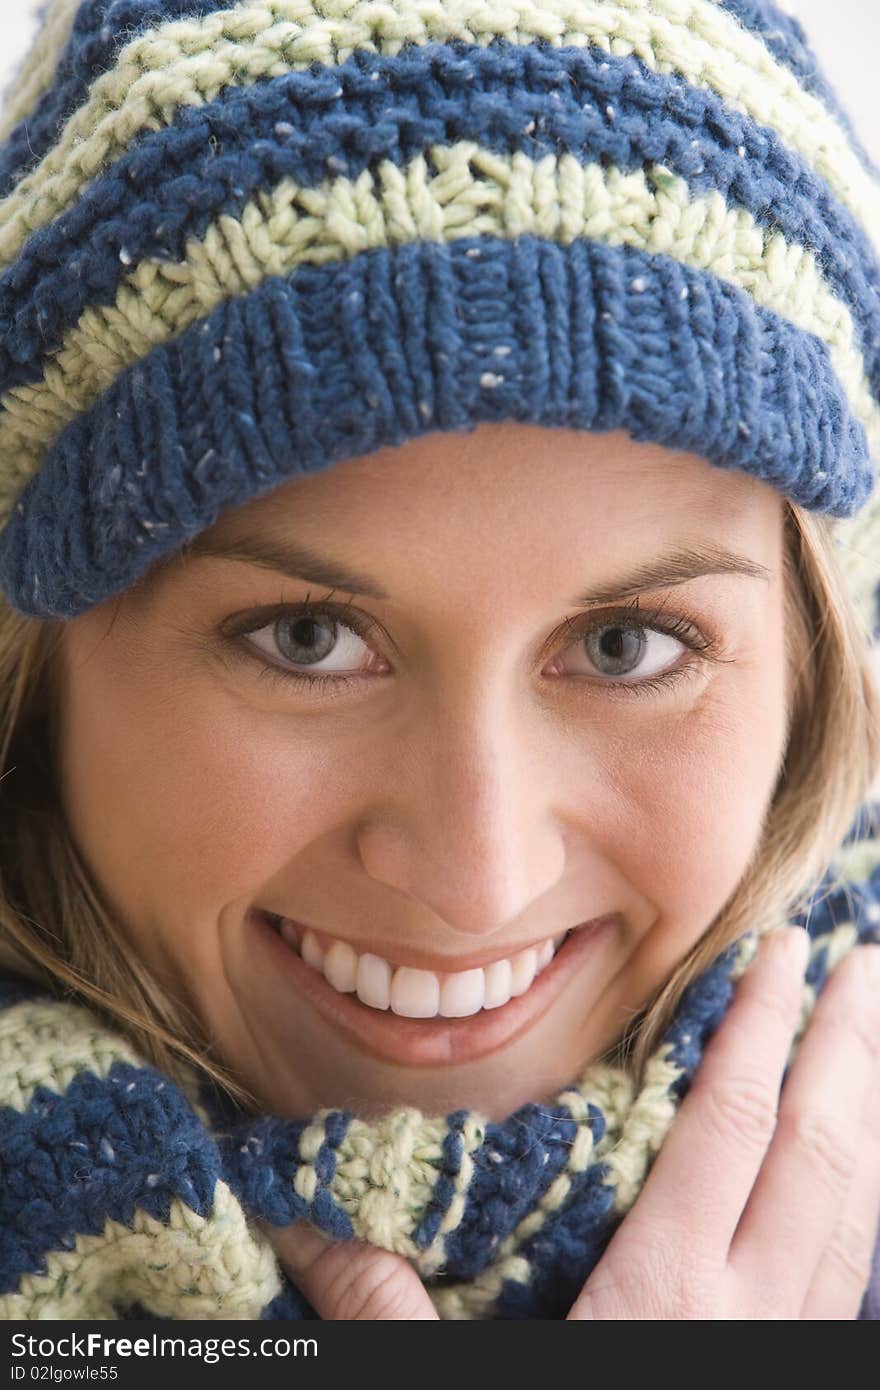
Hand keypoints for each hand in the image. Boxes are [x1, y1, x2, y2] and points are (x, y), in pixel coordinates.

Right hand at [260, 929, 879, 1319]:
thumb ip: (388, 1310)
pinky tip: (866, 1170)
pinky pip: (855, 1267)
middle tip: (866, 956)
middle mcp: (756, 1313)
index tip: (781, 952)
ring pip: (855, 1204)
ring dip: (871, 1105)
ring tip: (879, 1026)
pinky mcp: (805, 1370)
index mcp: (672, 1297)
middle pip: (820, 1151)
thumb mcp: (458, 1383)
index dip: (756, 1032)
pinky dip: (867, 1197)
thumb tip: (300, 1226)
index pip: (730, 1129)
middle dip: (847, 1046)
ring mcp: (796, 1347)